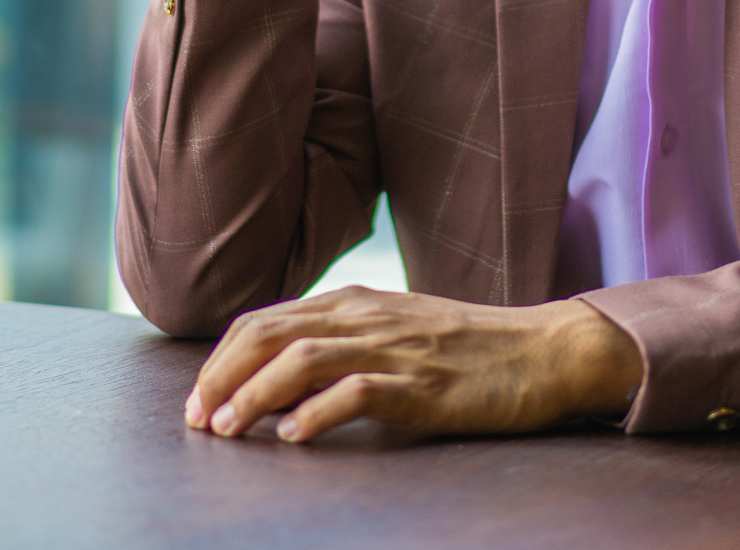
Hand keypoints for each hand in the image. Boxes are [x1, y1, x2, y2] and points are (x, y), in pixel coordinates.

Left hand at [182, 287, 643, 443]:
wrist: (542, 350)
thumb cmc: (467, 348)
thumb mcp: (395, 328)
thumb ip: (342, 340)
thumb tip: (280, 373)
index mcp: (354, 301)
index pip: (265, 321)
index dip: (222, 359)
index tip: (199, 397)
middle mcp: (365, 316)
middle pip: (270, 335)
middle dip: (222, 377)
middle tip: (197, 418)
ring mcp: (394, 348)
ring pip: (301, 360)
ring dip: (254, 396)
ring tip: (227, 430)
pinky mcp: (422, 384)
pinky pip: (357, 392)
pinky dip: (316, 414)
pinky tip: (294, 438)